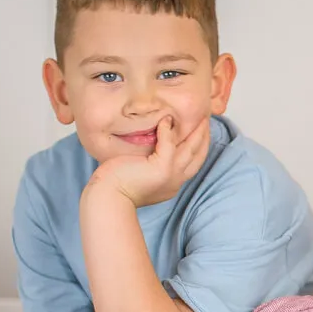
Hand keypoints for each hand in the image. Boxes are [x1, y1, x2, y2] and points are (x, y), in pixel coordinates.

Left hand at [86, 115, 210, 206]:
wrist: (107, 197)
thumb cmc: (115, 185)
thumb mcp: (139, 173)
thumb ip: (149, 162)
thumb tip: (148, 145)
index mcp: (172, 184)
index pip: (193, 162)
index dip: (199, 145)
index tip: (200, 130)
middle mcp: (176, 181)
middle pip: (198, 154)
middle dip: (204, 135)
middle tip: (205, 117)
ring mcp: (172, 176)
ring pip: (191, 148)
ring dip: (196, 130)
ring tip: (197, 114)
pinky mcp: (162, 169)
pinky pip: (170, 144)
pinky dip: (168, 130)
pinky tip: (166, 119)